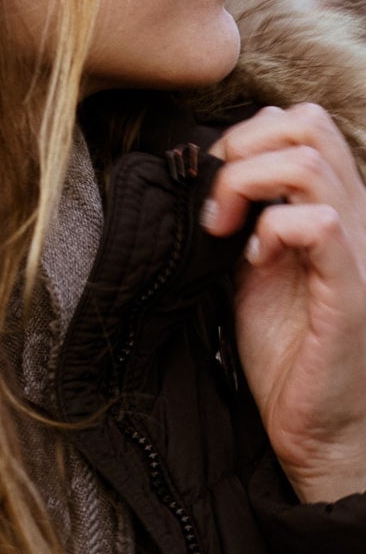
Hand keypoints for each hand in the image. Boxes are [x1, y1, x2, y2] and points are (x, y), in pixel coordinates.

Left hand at [204, 104, 365, 503]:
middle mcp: (357, 217)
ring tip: (226, 229)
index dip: (245, 138)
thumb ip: (244, 214)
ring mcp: (359, 250)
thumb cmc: (288, 352)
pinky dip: (272, 228)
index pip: (300, 123)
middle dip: (241, 148)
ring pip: (308, 162)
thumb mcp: (254, 265)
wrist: (319, 430)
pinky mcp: (351, 291)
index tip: (210, 188)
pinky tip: (254, 259)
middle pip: (307, 124)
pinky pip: (318, 223)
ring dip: (246, 183)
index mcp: (336, 205)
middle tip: (214, 202)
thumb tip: (203, 168)